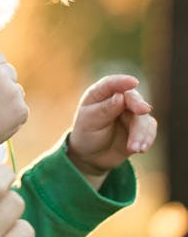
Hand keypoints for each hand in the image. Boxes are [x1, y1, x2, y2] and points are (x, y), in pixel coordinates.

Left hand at [67, 74, 156, 189]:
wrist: (92, 155)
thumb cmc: (86, 133)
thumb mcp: (90, 121)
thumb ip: (105, 109)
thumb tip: (120, 96)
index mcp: (100, 93)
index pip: (111, 83)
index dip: (122, 81)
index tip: (133, 82)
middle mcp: (117, 99)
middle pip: (132, 99)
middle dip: (138, 105)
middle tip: (143, 110)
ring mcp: (130, 113)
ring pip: (143, 117)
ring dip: (141, 132)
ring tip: (133, 149)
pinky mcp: (140, 127)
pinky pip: (149, 130)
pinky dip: (147, 139)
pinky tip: (140, 149)